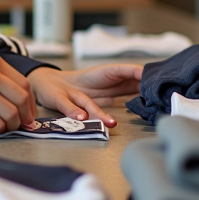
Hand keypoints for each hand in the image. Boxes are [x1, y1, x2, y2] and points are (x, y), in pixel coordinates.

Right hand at [28, 64, 143, 127]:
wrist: (45, 81)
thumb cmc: (75, 88)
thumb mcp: (101, 88)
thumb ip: (120, 90)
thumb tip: (146, 96)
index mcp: (103, 80)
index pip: (125, 76)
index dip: (139, 78)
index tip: (154, 83)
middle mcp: (90, 83)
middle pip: (111, 83)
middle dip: (128, 86)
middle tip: (143, 92)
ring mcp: (73, 90)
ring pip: (88, 102)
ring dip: (98, 112)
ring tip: (110, 123)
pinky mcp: (57, 96)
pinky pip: (66, 105)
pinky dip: (73, 111)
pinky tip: (81, 118)